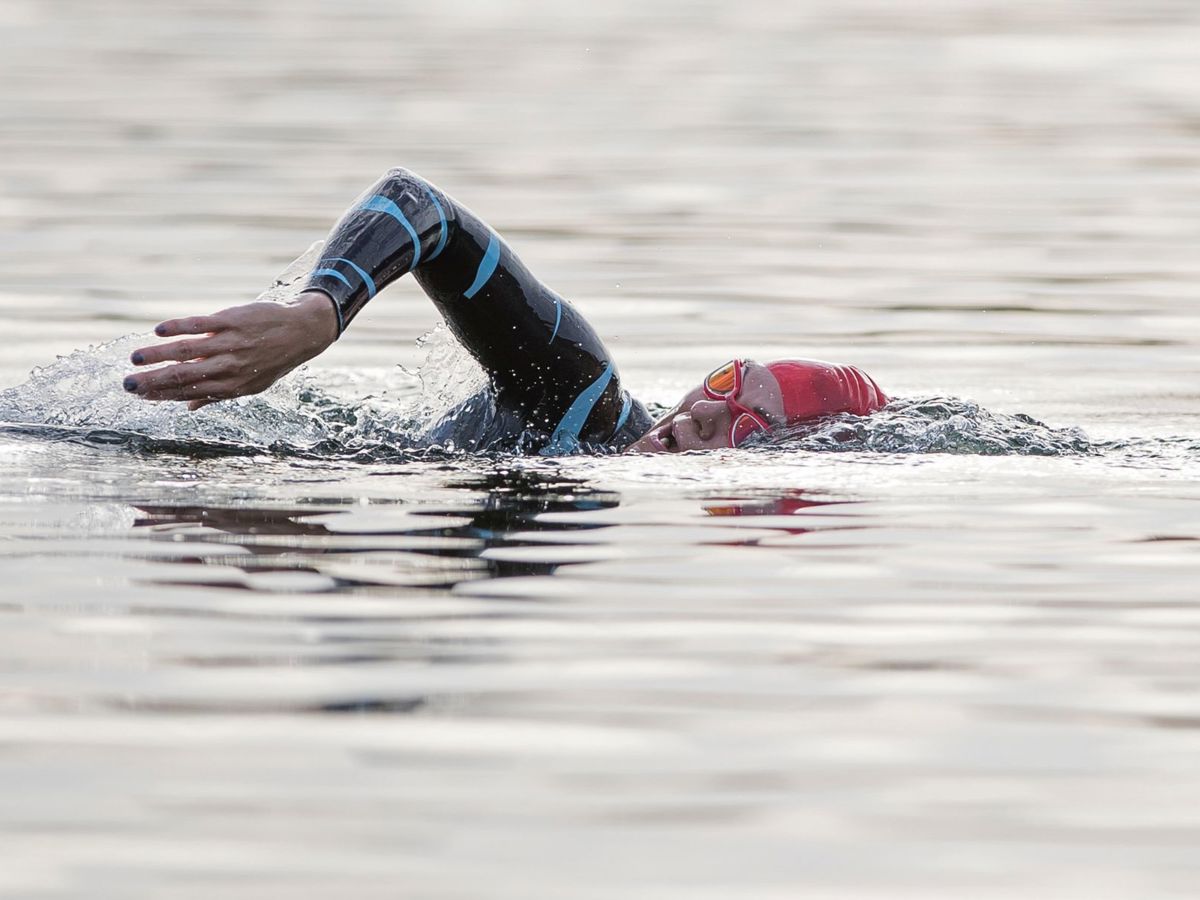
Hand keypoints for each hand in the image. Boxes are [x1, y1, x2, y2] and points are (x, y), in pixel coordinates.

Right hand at [125, 291, 338, 409]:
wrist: (302, 332)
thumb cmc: (272, 360)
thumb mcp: (251, 385)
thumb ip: (217, 395)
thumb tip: (188, 408)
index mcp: (231, 387)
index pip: (189, 393)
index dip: (162, 396)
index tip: (138, 396)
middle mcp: (229, 368)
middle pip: (184, 376)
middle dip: (153, 381)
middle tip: (127, 384)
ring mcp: (230, 344)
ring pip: (187, 351)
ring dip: (158, 355)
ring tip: (135, 358)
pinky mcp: (231, 322)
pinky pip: (199, 325)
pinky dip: (177, 328)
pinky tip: (158, 332)